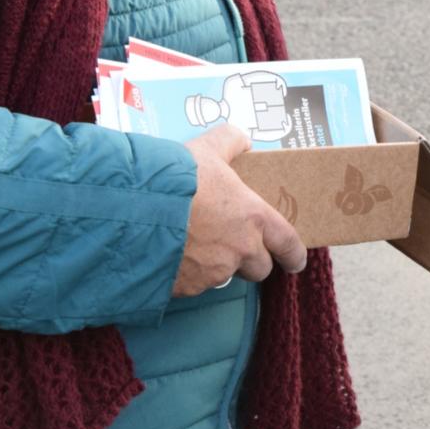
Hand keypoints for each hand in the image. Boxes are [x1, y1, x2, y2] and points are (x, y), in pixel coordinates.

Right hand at [172, 124, 306, 295]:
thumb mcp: (208, 148)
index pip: (288, 244)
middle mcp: (239, 250)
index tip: (295, 261)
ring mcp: (213, 272)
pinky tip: (172, 253)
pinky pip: (194, 284)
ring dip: (218, 266)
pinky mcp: (186, 287)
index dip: (294, 254)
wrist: (134, 210)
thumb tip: (241, 142)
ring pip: (224, 276)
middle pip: (260, 269)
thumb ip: (231, 142)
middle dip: (252, 260)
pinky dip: (187, 273)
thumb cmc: (177, 179)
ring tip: (195, 243)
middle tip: (235, 245)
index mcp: (253, 219)